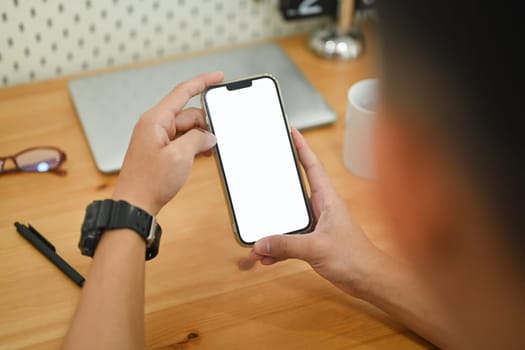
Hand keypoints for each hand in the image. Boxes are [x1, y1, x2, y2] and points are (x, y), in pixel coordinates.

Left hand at [112, 72, 223, 215]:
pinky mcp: (160, 149)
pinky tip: (199, 156)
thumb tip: (208, 135)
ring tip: (205, 154)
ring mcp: (157, 137)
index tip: (217, 77)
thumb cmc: (149, 182)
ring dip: (199, 139)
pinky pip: (181, 140)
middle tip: (214, 141)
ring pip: (187, 129)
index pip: (182, 92)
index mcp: (155, 120)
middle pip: (188, 114)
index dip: (202, 82)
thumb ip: (197, 139)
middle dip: (204, 126)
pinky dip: (192, 146)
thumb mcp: (180, 156)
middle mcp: (155, 125)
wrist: (136, 204)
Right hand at [250, 129, 384, 295]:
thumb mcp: (316, 248)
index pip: (312, 166)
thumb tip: (261, 243)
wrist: (369, 280)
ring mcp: (318, 225)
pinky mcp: (315, 242)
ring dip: (274, 229)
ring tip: (257, 237)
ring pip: (290, 220)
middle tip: (261, 177)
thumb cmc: (355, 258)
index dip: (301, 147)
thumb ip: (286, 245)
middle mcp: (322, 209)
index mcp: (327, 199)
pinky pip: (290, 240)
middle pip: (294, 192)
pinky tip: (267, 256)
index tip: (291, 131)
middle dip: (276, 189)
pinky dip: (278, 248)